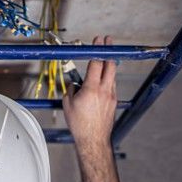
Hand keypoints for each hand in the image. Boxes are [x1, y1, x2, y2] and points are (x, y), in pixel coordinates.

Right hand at [63, 36, 116, 150]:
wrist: (93, 141)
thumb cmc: (80, 125)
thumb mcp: (67, 104)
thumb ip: (70, 89)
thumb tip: (73, 84)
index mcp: (91, 88)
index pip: (96, 63)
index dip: (97, 49)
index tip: (98, 40)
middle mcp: (104, 90)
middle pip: (110, 65)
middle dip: (109, 51)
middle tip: (107, 41)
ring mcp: (111, 96)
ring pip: (112, 75)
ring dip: (109, 64)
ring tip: (105, 57)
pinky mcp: (113, 102)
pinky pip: (112, 85)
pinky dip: (108, 77)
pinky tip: (104, 77)